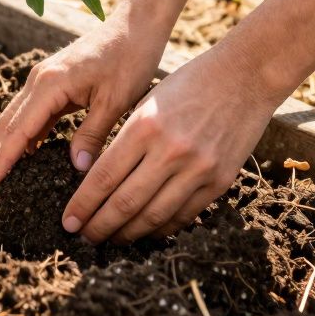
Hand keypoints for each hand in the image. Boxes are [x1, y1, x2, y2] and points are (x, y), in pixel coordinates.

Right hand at [0, 7, 167, 189]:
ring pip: (15, 115)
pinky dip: (25, 131)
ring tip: (5, 173)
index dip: (3, 159)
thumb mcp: (115, 101)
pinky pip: (31, 109)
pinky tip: (30, 152)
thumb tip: (77, 169)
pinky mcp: (53, 79)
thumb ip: (92, 135)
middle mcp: (39, 79)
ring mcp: (44, 77)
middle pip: (7, 122)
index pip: (18, 130)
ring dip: (8, 143)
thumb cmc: (130, 59)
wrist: (136, 24)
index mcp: (50, 84)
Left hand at [62, 41, 287, 243]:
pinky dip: (161, 228)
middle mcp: (170, 151)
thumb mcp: (147, 102)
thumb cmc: (188, 83)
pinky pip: (184, 215)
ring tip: (110, 239)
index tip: (68, 222)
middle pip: (125, 204)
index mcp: (144, 126)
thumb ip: (125, 141)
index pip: (103, 178)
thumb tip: (98, 181)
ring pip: (153, 217)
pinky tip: (145, 231)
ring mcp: (198, 169)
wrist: (246, 76)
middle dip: (98, 226)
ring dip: (127, 234)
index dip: (82, 205)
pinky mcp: (221, 181)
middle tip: (82, 237)